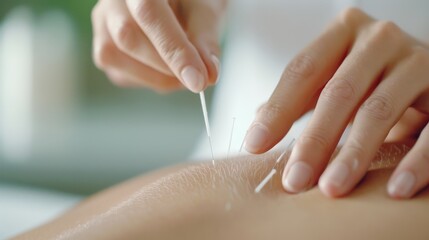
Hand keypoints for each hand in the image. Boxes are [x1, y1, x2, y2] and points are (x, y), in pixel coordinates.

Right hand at [91, 0, 224, 92]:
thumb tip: (207, 75)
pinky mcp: (104, 48)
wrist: (176, 3)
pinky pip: (120, 75)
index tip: (197, 80)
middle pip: (127, 38)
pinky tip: (168, 71)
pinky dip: (150, 80)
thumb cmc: (190, 2)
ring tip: (185, 73)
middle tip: (199, 79)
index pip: (149, 13)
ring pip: (116, 59)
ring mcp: (103, 23)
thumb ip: (206, 40)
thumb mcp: (207, 10)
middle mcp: (113, 0)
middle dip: (167, 67)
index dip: (174, 50)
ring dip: (158, 78)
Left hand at [244, 8, 428, 198]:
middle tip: (294, 180)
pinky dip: (414, 162)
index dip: (277, 110)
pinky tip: (394, 189)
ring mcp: (417, 61)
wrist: (427, 73)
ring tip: (331, 188)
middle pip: (338, 92)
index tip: (254, 146)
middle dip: (313, 140)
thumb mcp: (333, 77)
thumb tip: (256, 125)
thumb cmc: (369, 78)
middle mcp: (380, 39)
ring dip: (353, 154)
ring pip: (379, 110)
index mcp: (343, 32)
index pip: (301, 71)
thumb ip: (301, 97)